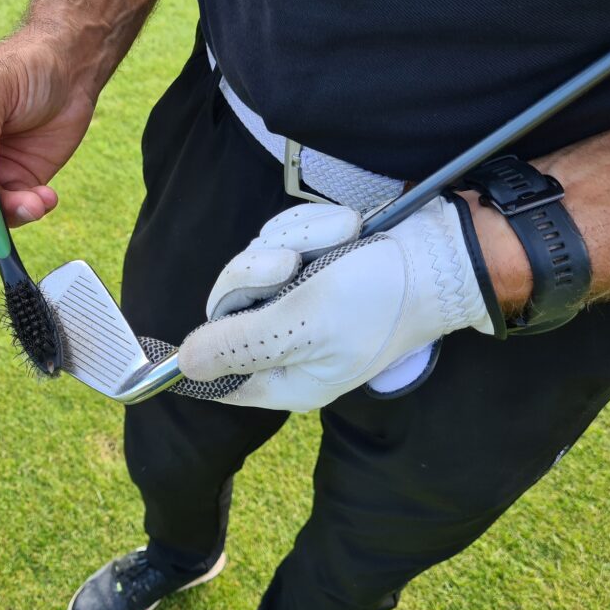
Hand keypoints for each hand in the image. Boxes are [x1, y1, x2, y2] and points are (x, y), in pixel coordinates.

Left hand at [178, 200, 496, 411]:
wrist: (444, 249)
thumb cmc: (382, 296)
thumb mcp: (304, 323)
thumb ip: (241, 344)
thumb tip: (184, 364)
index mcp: (288, 379)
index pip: (220, 381)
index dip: (194, 358)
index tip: (165, 339)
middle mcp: (287, 346)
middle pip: (226, 309)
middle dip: (254, 275)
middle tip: (287, 265)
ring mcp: (297, 304)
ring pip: (252, 267)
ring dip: (291, 242)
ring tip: (337, 238)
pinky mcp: (308, 267)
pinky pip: (279, 241)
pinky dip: (308, 228)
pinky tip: (344, 228)